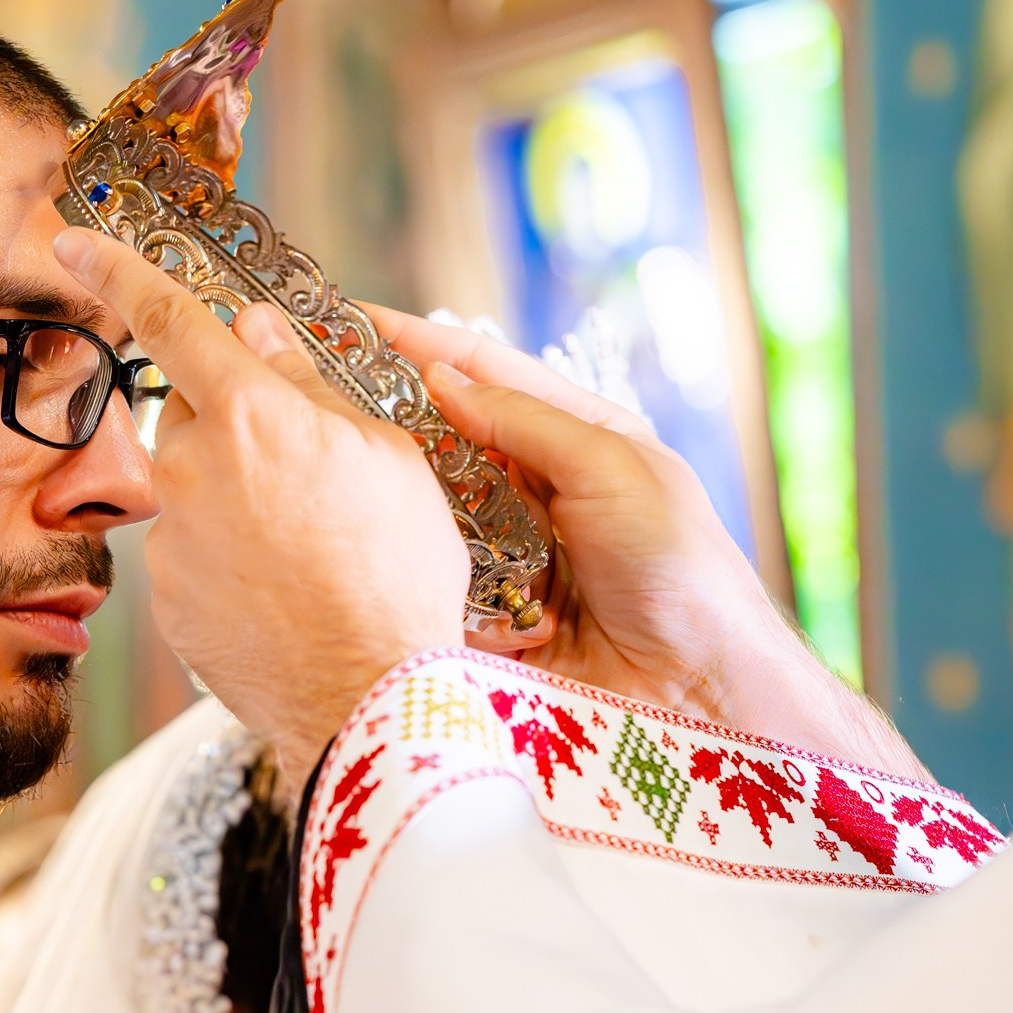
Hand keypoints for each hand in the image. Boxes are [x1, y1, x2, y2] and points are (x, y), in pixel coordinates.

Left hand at [52, 229, 467, 785]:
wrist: (368, 699)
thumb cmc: (397, 574)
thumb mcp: (386, 457)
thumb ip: (312, 384)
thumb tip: (259, 328)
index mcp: (252, 415)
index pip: (172, 320)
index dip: (120, 270)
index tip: (75, 240)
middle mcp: (194, 470)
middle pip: (195, 415)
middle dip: (237, 426)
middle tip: (307, 476)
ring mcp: (173, 541)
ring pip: (197, 491)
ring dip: (238, 502)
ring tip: (308, 554)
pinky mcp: (166, 602)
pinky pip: (195, 555)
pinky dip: (231, 564)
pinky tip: (283, 595)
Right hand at [371, 305, 930, 780]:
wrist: (697, 694)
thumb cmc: (678, 570)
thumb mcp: (610, 468)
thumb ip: (524, 421)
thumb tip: (441, 377)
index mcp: (576, 441)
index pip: (485, 376)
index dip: (419, 345)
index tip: (349, 319)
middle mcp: (534, 495)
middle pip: (444, 442)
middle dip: (387, 420)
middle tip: (314, 392)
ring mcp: (506, 559)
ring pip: (428, 514)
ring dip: (391, 500)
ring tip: (328, 467)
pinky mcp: (485, 623)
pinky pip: (431, 585)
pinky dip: (412, 574)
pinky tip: (373, 558)